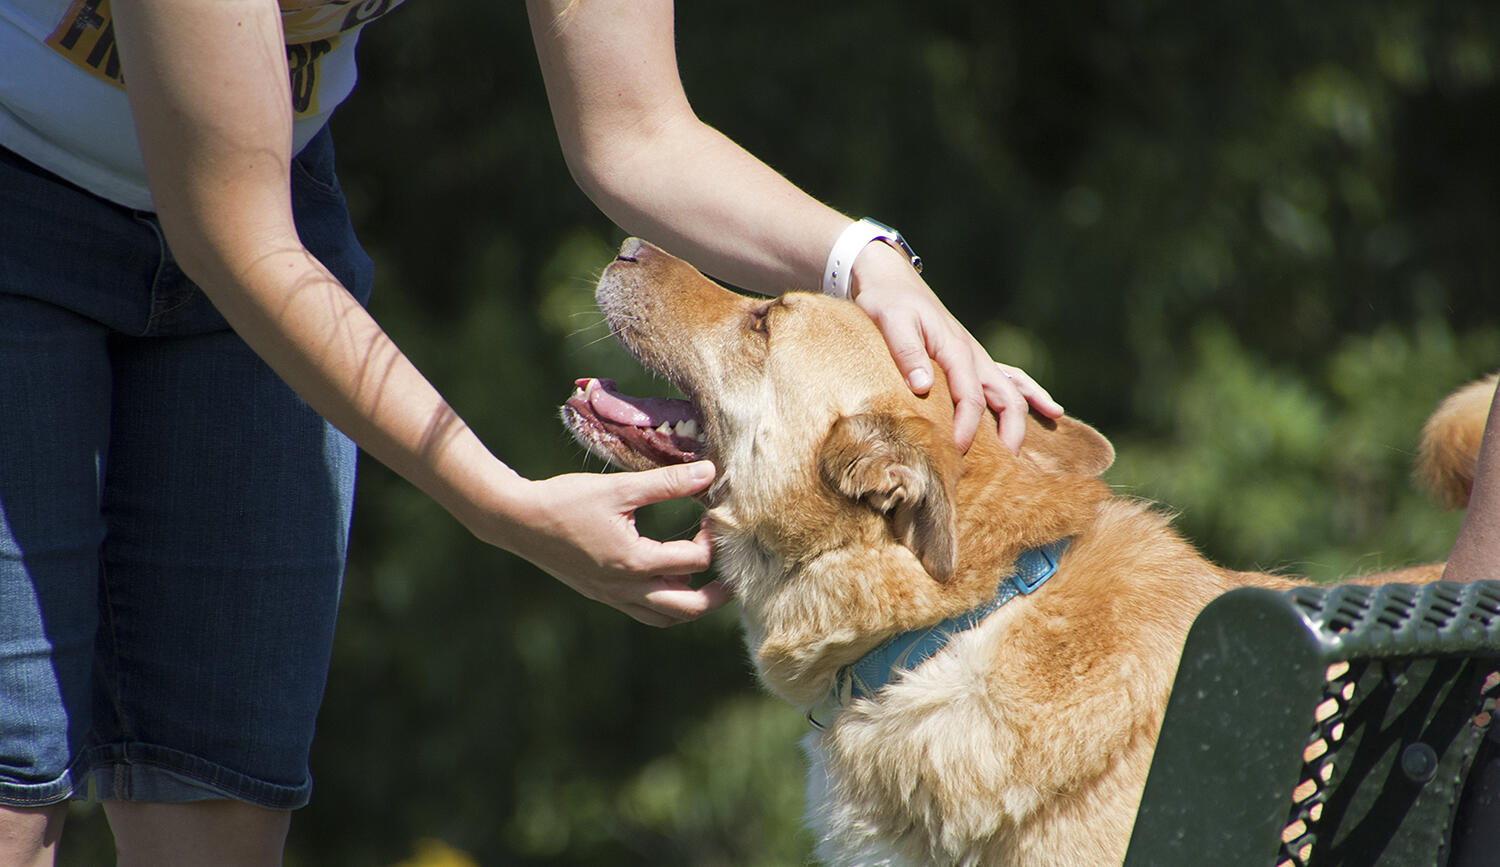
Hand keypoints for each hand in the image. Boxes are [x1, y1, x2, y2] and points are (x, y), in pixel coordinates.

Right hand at [492, 460, 729, 625]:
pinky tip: (669, 577)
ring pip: (666, 617)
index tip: (710, 515)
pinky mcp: (603, 594)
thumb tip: (710, 472)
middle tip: (733, 573)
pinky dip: (665, 602)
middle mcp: (627, 589)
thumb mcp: (620, 488)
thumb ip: (667, 483)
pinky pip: (644, 611)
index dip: (711, 538)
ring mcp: (614, 596)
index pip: (694, 561)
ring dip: (691, 603)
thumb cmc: (567, 501)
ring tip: (707, 580)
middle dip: (718, 594)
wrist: (518, 521)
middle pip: (688, 609)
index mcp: (635, 562)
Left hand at [849, 243, 1062, 452]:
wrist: (890, 277)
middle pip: (1006, 398)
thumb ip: (908, 354)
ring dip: (1026, 416)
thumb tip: (924, 388)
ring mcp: (975, 356)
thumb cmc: (887, 301)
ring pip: (1012, 389)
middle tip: (1008, 466)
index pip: (971, 397)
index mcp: (956, 350)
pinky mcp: (969, 357)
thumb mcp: (891, 323)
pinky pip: (1007, 378)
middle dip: (1011, 432)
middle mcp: (972, 354)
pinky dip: (1027, 394)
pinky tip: (1048, 410)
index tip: (957, 452)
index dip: (967, 428)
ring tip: (1034, 445)